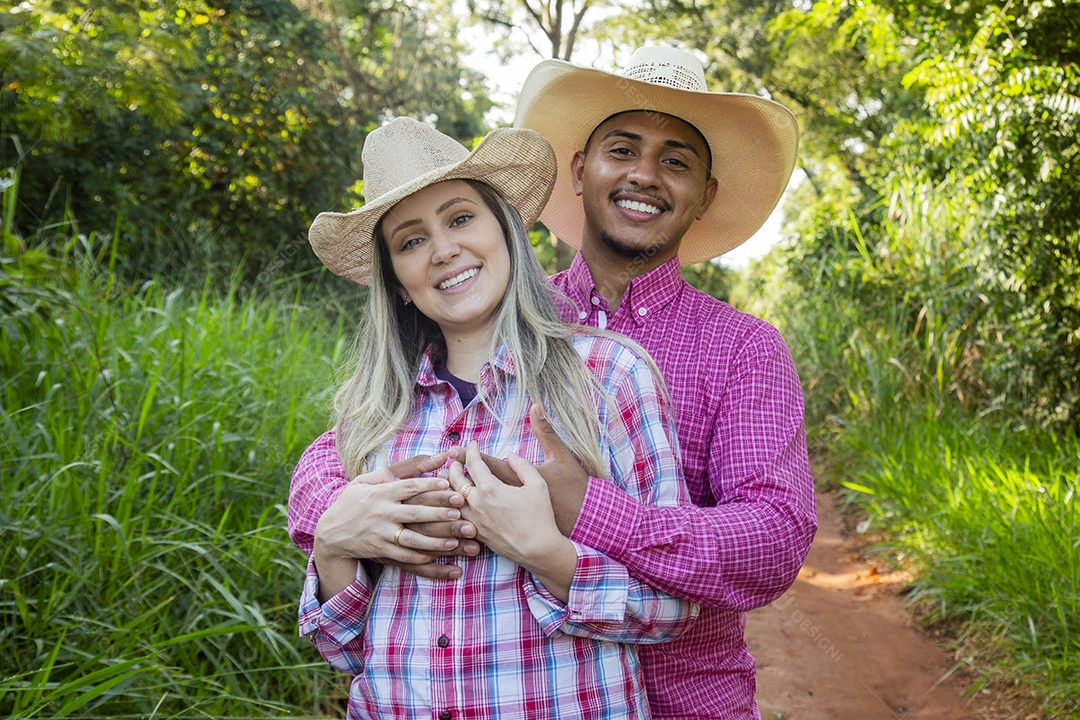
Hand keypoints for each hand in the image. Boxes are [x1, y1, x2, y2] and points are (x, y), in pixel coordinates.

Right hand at [348, 453, 481, 580]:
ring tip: (454, 541)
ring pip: (411, 538)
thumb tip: (437, 457)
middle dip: (438, 512)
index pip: (408, 486)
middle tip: (459, 512)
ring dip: (434, 541)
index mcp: (381, 492)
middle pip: (414, 512)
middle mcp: (381, 512)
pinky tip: (436, 556)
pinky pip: (402, 555)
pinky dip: (419, 556)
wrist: (330, 532)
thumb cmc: (356, 500)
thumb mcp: (371, 479)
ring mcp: (380, 533)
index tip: (449, 484)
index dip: (429, 485)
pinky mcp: (379, 551)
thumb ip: (405, 468)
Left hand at [447, 443, 575, 599]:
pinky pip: (456, 514)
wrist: (538, 549)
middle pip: (454, 478)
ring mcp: (473, 520)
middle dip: (454, 465)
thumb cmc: (540, 517)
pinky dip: (454, 504)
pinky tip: (459, 500)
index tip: (473, 444)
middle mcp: (476, 504)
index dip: (471, 450)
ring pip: (450, 498)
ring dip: (449, 485)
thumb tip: (510, 455)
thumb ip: (522, 465)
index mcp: (490, 489)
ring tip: (452, 478)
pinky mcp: (474, 532)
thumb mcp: (537, 485)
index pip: (472, 462)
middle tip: (457, 460)